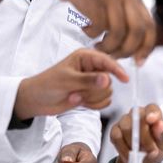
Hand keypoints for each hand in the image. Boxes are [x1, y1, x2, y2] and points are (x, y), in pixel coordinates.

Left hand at [14, 48, 128, 119]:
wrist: (37, 101)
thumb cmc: (47, 85)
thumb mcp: (67, 81)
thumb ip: (88, 80)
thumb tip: (107, 79)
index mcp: (86, 57)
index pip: (107, 61)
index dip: (117, 70)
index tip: (125, 79)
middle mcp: (92, 68)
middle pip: (109, 81)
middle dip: (94, 90)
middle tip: (77, 91)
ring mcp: (93, 82)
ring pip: (107, 92)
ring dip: (92, 98)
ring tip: (75, 96)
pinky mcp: (92, 94)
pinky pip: (104, 101)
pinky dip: (93, 105)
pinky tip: (79, 102)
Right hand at [47, 0, 154, 59]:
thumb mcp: (114, 2)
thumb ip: (126, 19)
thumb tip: (137, 49)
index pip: (150, 27)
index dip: (146, 48)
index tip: (138, 62)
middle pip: (137, 31)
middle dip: (127, 50)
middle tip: (113, 57)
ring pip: (118, 31)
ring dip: (108, 46)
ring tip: (98, 47)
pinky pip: (98, 25)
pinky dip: (92, 34)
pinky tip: (85, 30)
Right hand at [111, 104, 162, 162]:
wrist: (145, 159)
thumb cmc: (158, 147)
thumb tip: (160, 125)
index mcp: (153, 112)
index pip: (152, 109)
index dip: (152, 113)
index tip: (151, 120)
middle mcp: (138, 113)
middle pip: (137, 119)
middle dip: (144, 137)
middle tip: (151, 151)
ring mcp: (125, 120)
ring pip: (125, 127)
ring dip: (134, 144)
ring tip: (140, 156)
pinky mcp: (115, 130)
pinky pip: (116, 137)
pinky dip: (123, 149)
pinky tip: (129, 156)